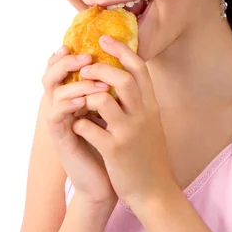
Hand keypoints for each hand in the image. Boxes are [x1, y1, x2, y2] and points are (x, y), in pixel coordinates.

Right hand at [41, 45, 117, 210]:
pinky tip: (84, 101)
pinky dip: (68, 103)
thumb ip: (113, 89)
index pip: (64, 68)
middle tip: (85, 57)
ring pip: (53, 91)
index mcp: (76, 96)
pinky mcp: (61, 137)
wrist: (111, 180)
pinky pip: (56, 114)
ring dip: (74, 82)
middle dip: (67, 62)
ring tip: (93, 78)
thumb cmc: (115, 145)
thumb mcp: (117, 112)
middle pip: (52, 73)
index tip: (82, 43)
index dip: (69, 53)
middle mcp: (64, 105)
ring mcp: (60, 120)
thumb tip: (126, 60)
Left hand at [72, 35, 177, 212]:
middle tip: (84, 67)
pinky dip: (79, 122)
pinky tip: (77, 124)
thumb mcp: (150, 123)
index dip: (121, 50)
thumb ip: (139, 102)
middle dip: (99, 68)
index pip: (139, 69)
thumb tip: (123, 78)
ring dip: (86, 94)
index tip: (104, 39)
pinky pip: (90, 129)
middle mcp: (142, 115)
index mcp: (151, 106)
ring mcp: (128, 133)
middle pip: (122, 79)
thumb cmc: (148, 155)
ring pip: (103, 101)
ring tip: (78, 97)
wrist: (154, 192)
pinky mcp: (115, 151)